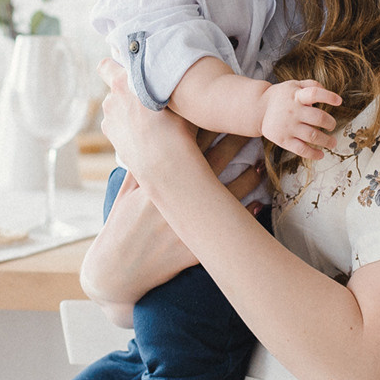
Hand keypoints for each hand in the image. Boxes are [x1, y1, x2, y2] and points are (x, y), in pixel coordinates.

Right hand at [81, 124, 266, 311]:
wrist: (118, 272)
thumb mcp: (124, 192)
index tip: (219, 107)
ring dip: (246, 176)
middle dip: (233, 141)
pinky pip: (227, 226)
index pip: (185, 144)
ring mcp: (186, 222)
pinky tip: (260, 201)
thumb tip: (145, 138)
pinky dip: (246, 213)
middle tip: (252, 124)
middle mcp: (174, 198)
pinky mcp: (196, 245)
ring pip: (226, 192)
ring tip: (260, 163)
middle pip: (211, 162)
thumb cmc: (119, 228)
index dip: (204, 124)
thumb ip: (139, 165)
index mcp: (157, 181)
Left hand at [98, 58, 202, 176]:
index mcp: (124, 82)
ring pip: (116, 105)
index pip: (107, 65)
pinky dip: (126, 124)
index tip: (130, 69)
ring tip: (150, 118)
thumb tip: (165, 72)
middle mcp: (111, 98)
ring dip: (127, 107)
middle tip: (150, 96)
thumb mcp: (175, 94)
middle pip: (115, 86)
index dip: (116, 65)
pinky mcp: (111, 135)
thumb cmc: (177, 126)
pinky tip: (144, 132)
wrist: (166, 163)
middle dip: (128, 89)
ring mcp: (109, 119)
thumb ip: (162, 79)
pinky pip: (117, 122)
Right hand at [260, 79, 341, 160]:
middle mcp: (293, 111)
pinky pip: (301, 149)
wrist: (258, 108)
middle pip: (318, 118)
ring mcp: (288, 126)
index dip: (328, 96)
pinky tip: (320, 154)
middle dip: (330, 123)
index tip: (339, 101)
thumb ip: (311, 85)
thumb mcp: (294, 85)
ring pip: (313, 136)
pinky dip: (313, 154)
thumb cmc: (282, 96)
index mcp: (297, 96)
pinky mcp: (283, 140)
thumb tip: (329, 92)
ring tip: (332, 143)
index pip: (314, 93)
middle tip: (332, 126)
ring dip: (327, 141)